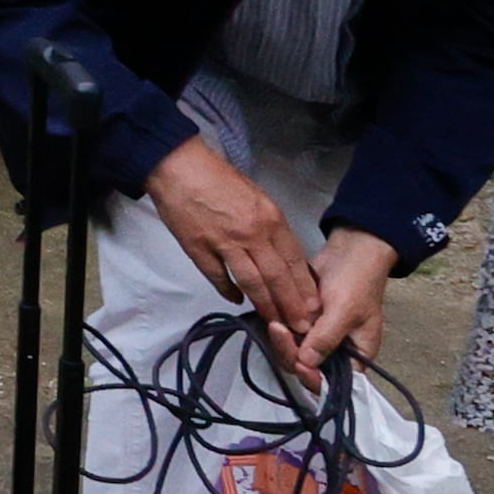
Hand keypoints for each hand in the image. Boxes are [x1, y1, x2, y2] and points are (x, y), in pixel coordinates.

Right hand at [142, 134, 319, 348]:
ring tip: (274, 323)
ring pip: (251, 281)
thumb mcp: (257, 196)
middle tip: (301, 327)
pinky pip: (217, 276)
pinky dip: (228, 291)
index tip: (313, 307)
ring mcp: (224, 242)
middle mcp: (251, 233)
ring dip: (265, 305)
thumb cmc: (218, 178)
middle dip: (291, 305)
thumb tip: (279, 255)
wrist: (180, 167)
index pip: (293, 259)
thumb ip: (269, 226)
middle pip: (276, 276)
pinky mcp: (198, 248)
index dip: (304, 287)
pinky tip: (236, 301)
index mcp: (269, 218)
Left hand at [287, 230, 401, 388]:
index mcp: (356, 356)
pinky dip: (277, 329)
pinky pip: (286, 334)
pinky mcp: (302, 322)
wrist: (351, 250)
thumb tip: (306, 362)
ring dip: (281, 341)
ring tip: (273, 321)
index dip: (314, 379)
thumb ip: (327, 338)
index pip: (334, 382)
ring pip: (293, 351)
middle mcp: (336, 352)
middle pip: (307, 367)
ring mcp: (317, 337)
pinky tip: (269, 317)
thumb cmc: (358, 281)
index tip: (300, 363)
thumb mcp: (346, 311)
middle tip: (279, 330)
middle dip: (291, 353)